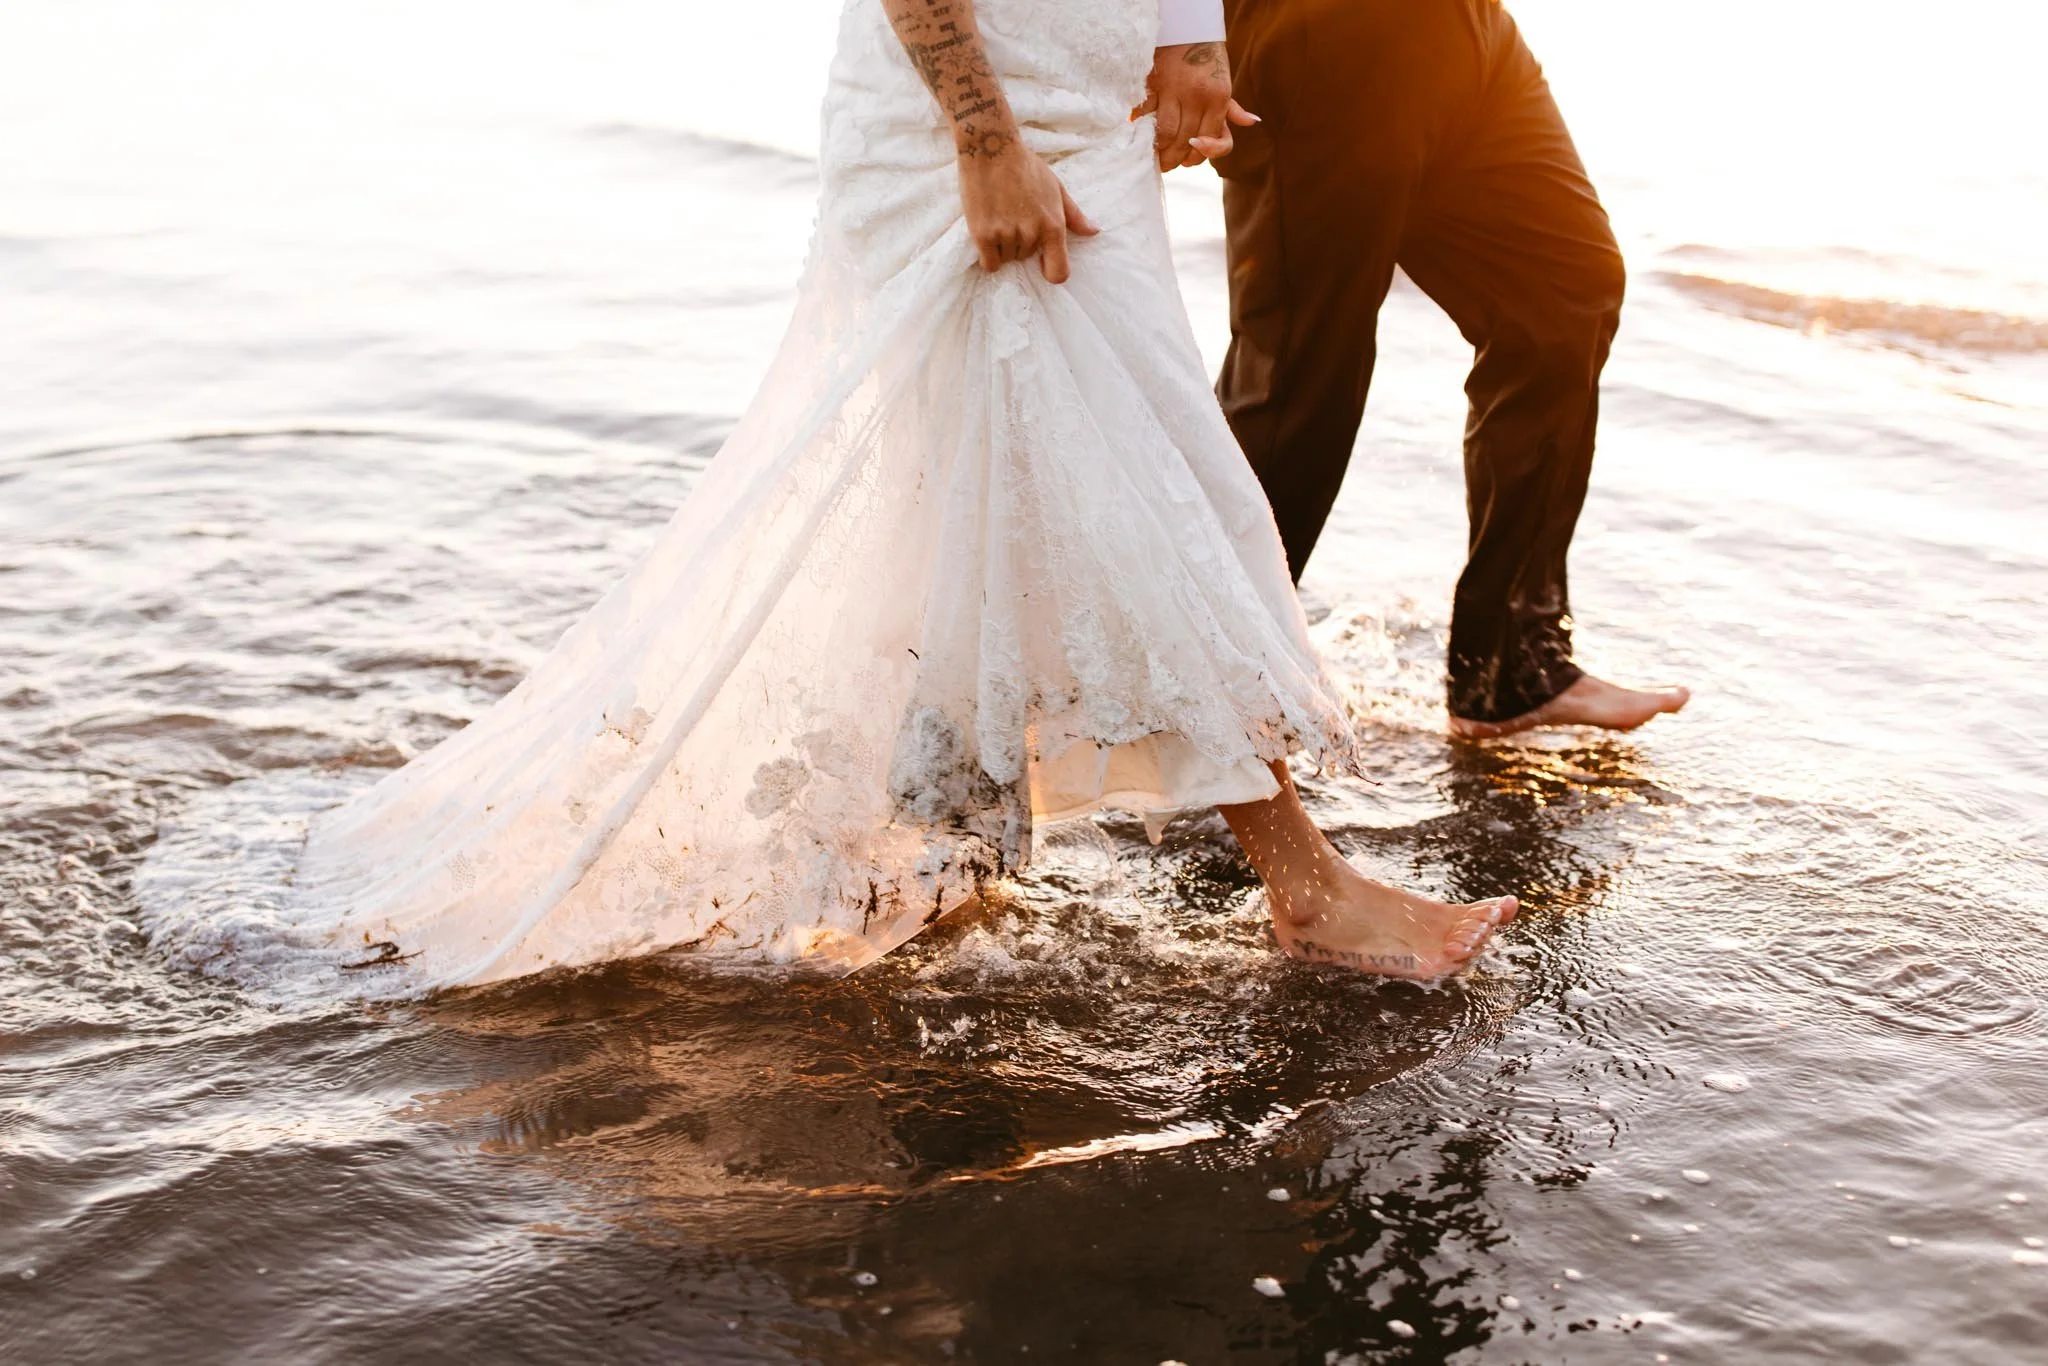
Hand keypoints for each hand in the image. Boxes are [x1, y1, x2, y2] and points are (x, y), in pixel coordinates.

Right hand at [957, 144, 1099, 282]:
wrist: (991, 148)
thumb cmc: (1025, 166)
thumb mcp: (1056, 187)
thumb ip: (1074, 215)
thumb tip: (1094, 232)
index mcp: (1053, 225)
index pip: (1059, 272)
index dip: (1051, 272)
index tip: (1043, 264)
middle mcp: (1031, 234)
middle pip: (1027, 258)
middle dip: (1021, 243)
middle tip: (1012, 215)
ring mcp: (1007, 235)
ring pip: (1007, 259)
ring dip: (1003, 245)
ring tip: (999, 215)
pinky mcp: (983, 235)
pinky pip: (990, 263)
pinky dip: (988, 254)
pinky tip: (987, 233)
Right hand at [1139, 41, 1258, 170]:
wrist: (1187, 28)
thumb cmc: (1207, 59)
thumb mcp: (1224, 82)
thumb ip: (1233, 108)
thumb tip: (1252, 122)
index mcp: (1219, 99)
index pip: (1211, 141)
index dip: (1199, 156)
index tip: (1188, 160)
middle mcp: (1198, 97)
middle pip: (1186, 141)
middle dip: (1175, 159)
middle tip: (1167, 165)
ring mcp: (1175, 91)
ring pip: (1165, 133)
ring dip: (1158, 151)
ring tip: (1154, 157)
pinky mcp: (1155, 84)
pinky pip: (1145, 115)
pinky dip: (1140, 128)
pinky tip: (1139, 135)